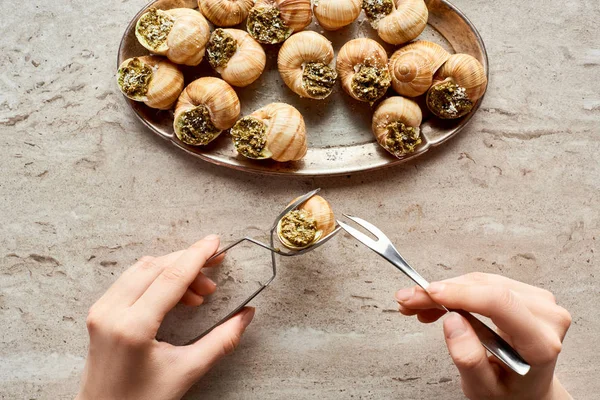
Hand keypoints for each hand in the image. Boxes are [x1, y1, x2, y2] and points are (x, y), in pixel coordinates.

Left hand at [76, 235, 254, 399]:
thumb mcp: (187, 371)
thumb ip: (221, 341)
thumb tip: (246, 315)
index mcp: (132, 327)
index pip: (170, 277)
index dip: (197, 256)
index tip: (216, 243)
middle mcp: (111, 313)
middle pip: (156, 267)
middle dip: (189, 263)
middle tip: (215, 271)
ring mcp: (100, 311)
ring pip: (142, 270)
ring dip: (173, 271)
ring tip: (199, 293)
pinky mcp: (98, 314)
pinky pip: (130, 281)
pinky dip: (156, 279)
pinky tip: (176, 295)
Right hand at [395, 272, 571, 399]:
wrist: (527, 390)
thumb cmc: (508, 391)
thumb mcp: (483, 389)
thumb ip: (469, 359)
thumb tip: (452, 321)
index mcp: (541, 343)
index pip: (500, 303)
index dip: (460, 294)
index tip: (427, 294)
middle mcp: (547, 316)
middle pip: (486, 288)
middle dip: (440, 292)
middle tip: (408, 301)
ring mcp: (540, 301)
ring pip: (481, 281)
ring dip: (444, 290)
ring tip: (418, 305)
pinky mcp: (527, 292)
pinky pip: (484, 281)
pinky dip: (456, 290)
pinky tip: (437, 302)